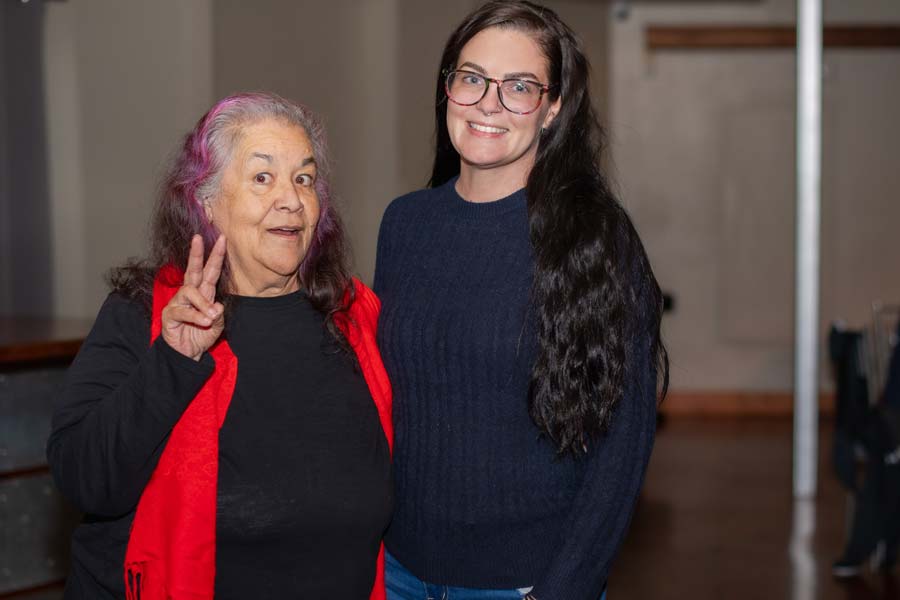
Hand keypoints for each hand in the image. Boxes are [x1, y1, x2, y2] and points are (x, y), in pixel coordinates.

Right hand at [161, 234, 226, 360]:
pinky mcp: (169, 314)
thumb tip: (218, 306)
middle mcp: (190, 294)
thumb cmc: (200, 336)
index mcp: (204, 294)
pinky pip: (183, 310)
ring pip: (190, 291)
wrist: (186, 354)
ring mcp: (178, 303)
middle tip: (199, 238)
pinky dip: (195, 316)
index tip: (222, 240)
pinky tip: (204, 322)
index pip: (210, 272)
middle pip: (193, 270)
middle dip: (196, 253)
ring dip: (202, 303)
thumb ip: (219, 316)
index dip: (216, 256)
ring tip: (210, 318)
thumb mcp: (216, 326)